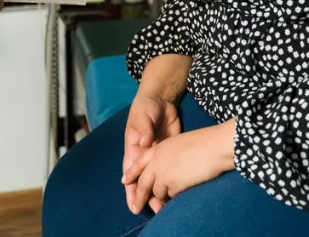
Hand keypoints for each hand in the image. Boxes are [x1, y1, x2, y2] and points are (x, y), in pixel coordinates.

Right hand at [122, 94, 181, 213]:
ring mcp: (157, 154)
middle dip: (147, 195)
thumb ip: (143, 130)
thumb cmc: (145, 107)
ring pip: (157, 177)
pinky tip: (176, 191)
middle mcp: (144, 155)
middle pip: (144, 179)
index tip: (133, 204)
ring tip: (165, 206)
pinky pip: (169, 169)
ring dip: (160, 191)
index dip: (131, 190)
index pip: (131, 173)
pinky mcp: (169, 151)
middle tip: (154, 210)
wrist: (161, 98)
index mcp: (133, 148)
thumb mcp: (142, 117)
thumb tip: (145, 143)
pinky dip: (171, 180)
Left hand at [122, 119, 235, 214]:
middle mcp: (157, 162)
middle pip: (143, 183)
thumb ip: (168, 155)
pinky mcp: (173, 185)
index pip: (139, 162)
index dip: (132, 172)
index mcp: (158, 149)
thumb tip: (165, 169)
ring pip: (157, 192)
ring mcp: (164, 174)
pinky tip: (179, 197)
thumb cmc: (204, 142)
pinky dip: (173, 199)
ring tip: (166, 202)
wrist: (214, 146)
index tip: (125, 181)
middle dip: (139, 197)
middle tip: (136, 207)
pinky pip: (170, 196)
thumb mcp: (179, 143)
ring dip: (162, 198)